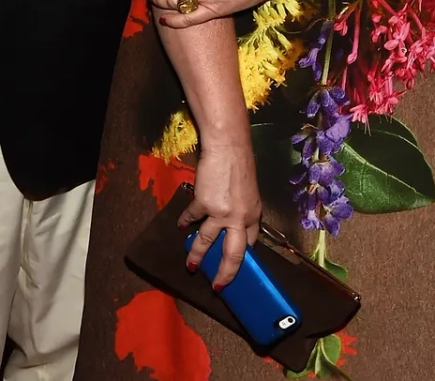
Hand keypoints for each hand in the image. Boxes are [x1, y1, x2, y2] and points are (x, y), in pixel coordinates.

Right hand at [180, 137, 262, 290]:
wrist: (227, 148)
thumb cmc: (240, 164)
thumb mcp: (248, 191)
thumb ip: (242, 209)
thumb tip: (232, 222)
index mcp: (253, 215)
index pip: (250, 243)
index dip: (243, 257)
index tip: (237, 267)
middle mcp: (239, 218)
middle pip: (233, 255)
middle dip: (225, 273)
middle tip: (218, 287)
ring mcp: (221, 213)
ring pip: (206, 242)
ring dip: (197, 256)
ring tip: (191, 266)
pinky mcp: (203, 204)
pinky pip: (191, 218)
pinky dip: (185, 222)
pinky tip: (181, 226)